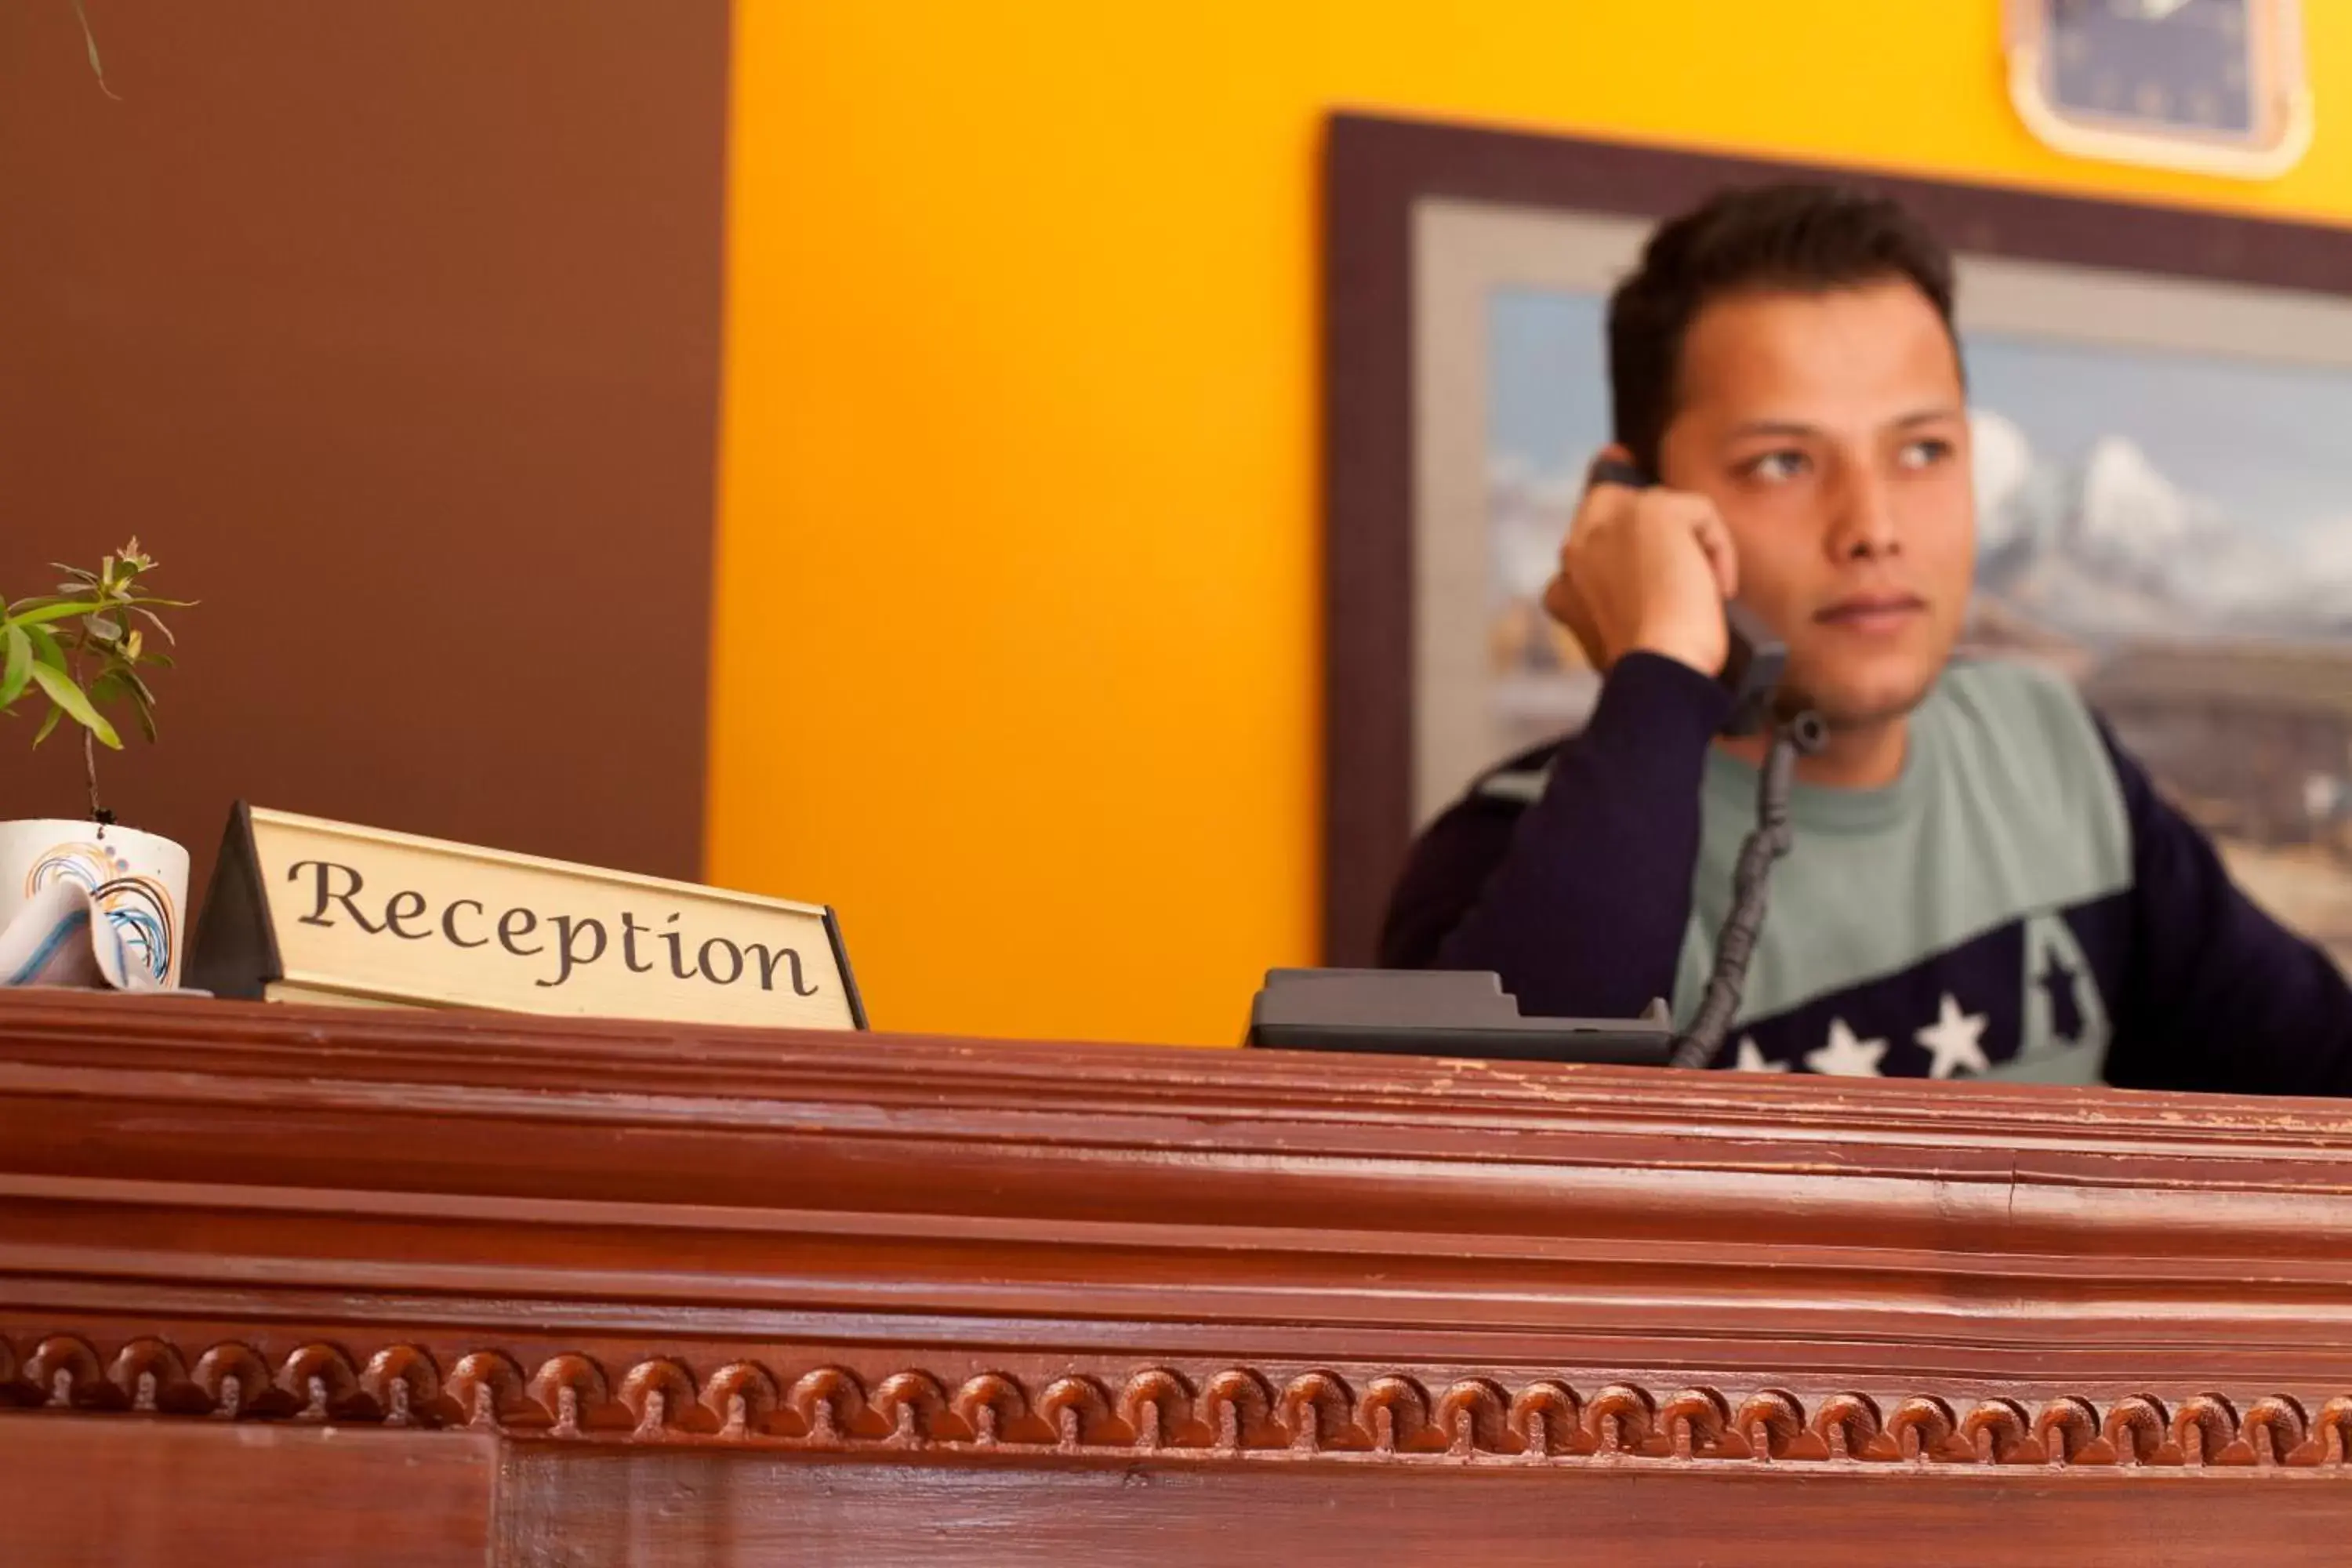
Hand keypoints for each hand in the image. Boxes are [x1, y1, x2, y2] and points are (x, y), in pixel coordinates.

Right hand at [1542, 446, 1740, 677]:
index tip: (1624, 482)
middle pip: (1617, 501)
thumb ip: (1626, 602)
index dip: (1618, 521)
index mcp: (1564, 587)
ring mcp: (1607, 523)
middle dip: (1656, 520)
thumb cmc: (1651, 667)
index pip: (1588, 530)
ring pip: (1664, 511)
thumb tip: (1660, 578)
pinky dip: (1719, 550)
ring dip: (1693, 550)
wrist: (1658, 669)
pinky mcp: (1651, 511)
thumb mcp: (1631, 640)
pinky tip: (1717, 590)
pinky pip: (1700, 513)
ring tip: (1703, 596)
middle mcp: (1576, 547)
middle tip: (1685, 558)